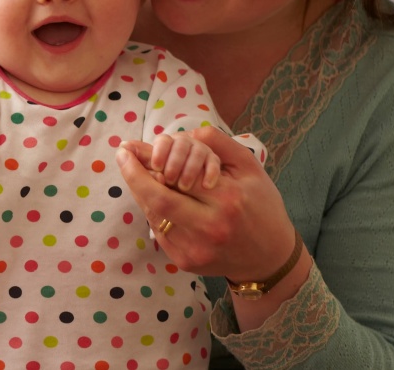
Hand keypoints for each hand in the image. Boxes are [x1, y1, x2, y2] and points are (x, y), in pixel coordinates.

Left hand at [115, 127, 297, 282]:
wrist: (270, 257)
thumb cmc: (261, 206)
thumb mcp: (250, 167)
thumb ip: (220, 144)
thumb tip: (185, 132)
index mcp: (227, 199)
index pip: (175, 178)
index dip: (145, 161)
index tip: (128, 148)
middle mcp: (210, 226)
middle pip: (156, 199)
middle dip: (133, 176)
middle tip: (123, 158)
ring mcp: (195, 249)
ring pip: (153, 216)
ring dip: (143, 193)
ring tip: (141, 176)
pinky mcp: (185, 262)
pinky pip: (159, 232)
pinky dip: (154, 213)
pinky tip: (159, 200)